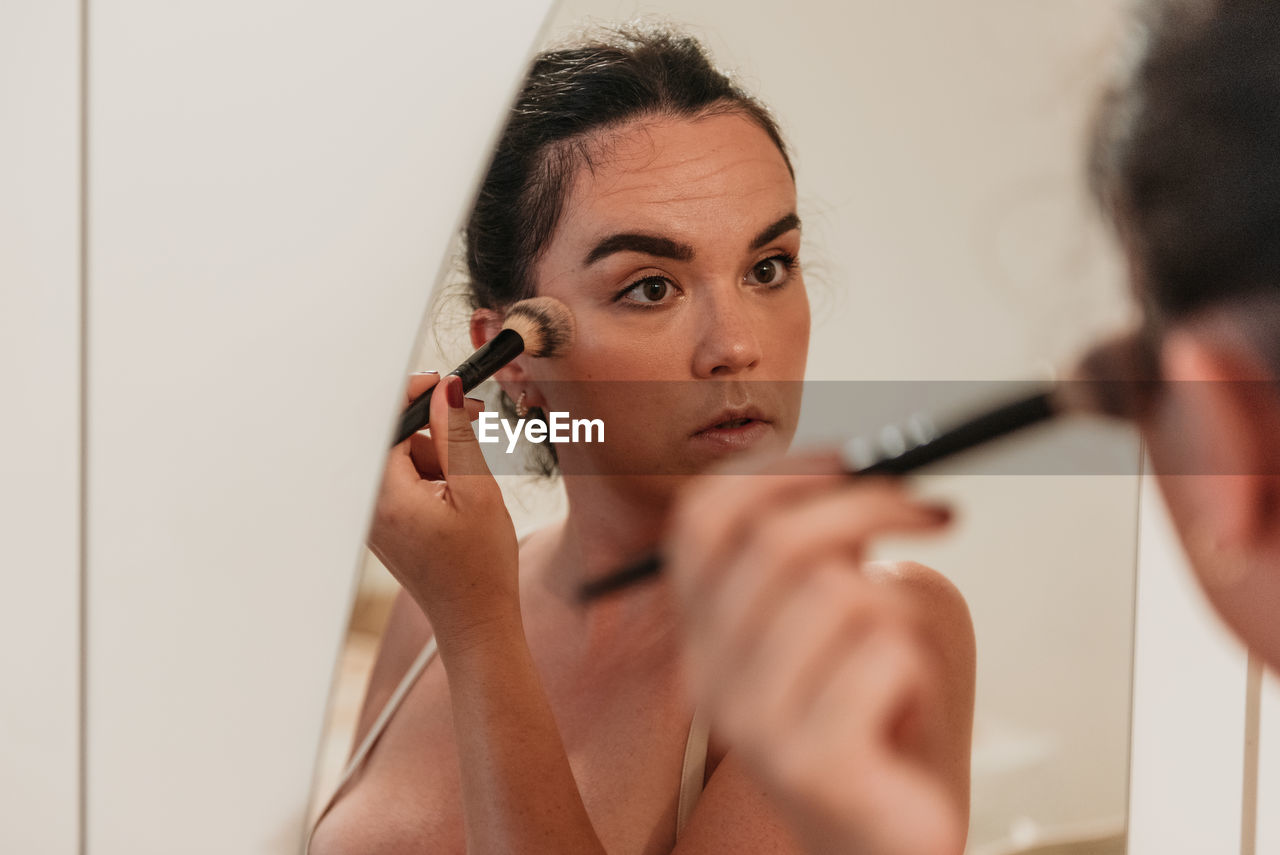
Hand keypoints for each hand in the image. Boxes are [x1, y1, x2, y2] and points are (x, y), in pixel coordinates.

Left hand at [369, 373, 519, 642]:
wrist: (475, 619)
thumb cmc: (480, 566)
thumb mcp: (477, 490)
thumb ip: (456, 435)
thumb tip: (446, 391)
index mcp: (387, 495)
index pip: (387, 421)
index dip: (415, 394)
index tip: (446, 385)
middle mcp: (370, 506)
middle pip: (394, 438)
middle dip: (433, 425)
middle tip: (473, 418)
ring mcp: (374, 517)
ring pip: (401, 459)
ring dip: (436, 454)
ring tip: (472, 477)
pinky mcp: (384, 525)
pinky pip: (401, 481)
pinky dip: (429, 475)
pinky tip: (458, 492)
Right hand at [666, 451, 965, 854]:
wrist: (886, 838)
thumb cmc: (876, 717)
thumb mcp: (841, 614)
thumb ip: (829, 548)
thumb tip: (868, 473)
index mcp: (705, 629)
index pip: (703, 517)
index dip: (780, 470)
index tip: (853, 459)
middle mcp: (710, 674)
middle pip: (777, 542)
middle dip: (872, 506)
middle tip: (934, 511)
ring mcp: (752, 724)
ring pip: (842, 596)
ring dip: (902, 614)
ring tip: (902, 661)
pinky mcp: (809, 765)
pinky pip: (884, 658)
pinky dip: (919, 669)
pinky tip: (905, 710)